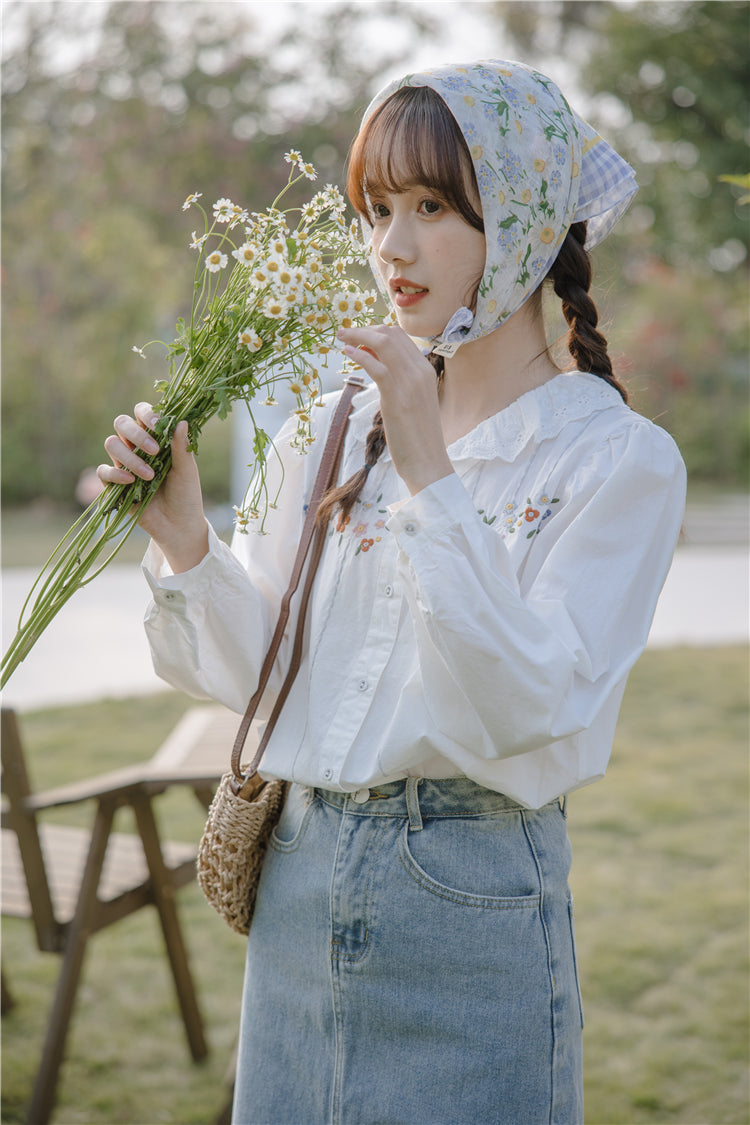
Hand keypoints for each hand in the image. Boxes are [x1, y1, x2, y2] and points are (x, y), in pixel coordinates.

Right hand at [98, 403, 208, 572]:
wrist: (178, 525)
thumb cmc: (186, 494)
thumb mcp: (187, 470)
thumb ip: (181, 447)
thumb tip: (182, 421)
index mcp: (155, 437)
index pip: (142, 413)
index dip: (146, 414)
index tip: (159, 425)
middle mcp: (136, 447)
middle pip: (121, 423)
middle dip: (136, 433)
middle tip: (155, 451)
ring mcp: (124, 464)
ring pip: (111, 444)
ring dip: (130, 457)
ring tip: (150, 476)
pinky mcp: (114, 484)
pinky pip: (103, 471)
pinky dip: (115, 473)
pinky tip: (131, 481)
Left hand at [337, 325, 452, 494]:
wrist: (429, 463)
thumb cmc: (418, 437)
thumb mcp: (413, 402)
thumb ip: (401, 382)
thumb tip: (380, 367)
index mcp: (426, 371)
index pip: (401, 336)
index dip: (377, 331)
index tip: (360, 336)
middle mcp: (420, 372)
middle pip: (391, 334)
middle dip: (365, 329)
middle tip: (345, 333)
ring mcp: (410, 384)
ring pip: (384, 344)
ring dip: (358, 336)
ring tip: (342, 338)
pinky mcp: (397, 398)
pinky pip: (377, 367)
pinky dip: (361, 355)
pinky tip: (348, 353)